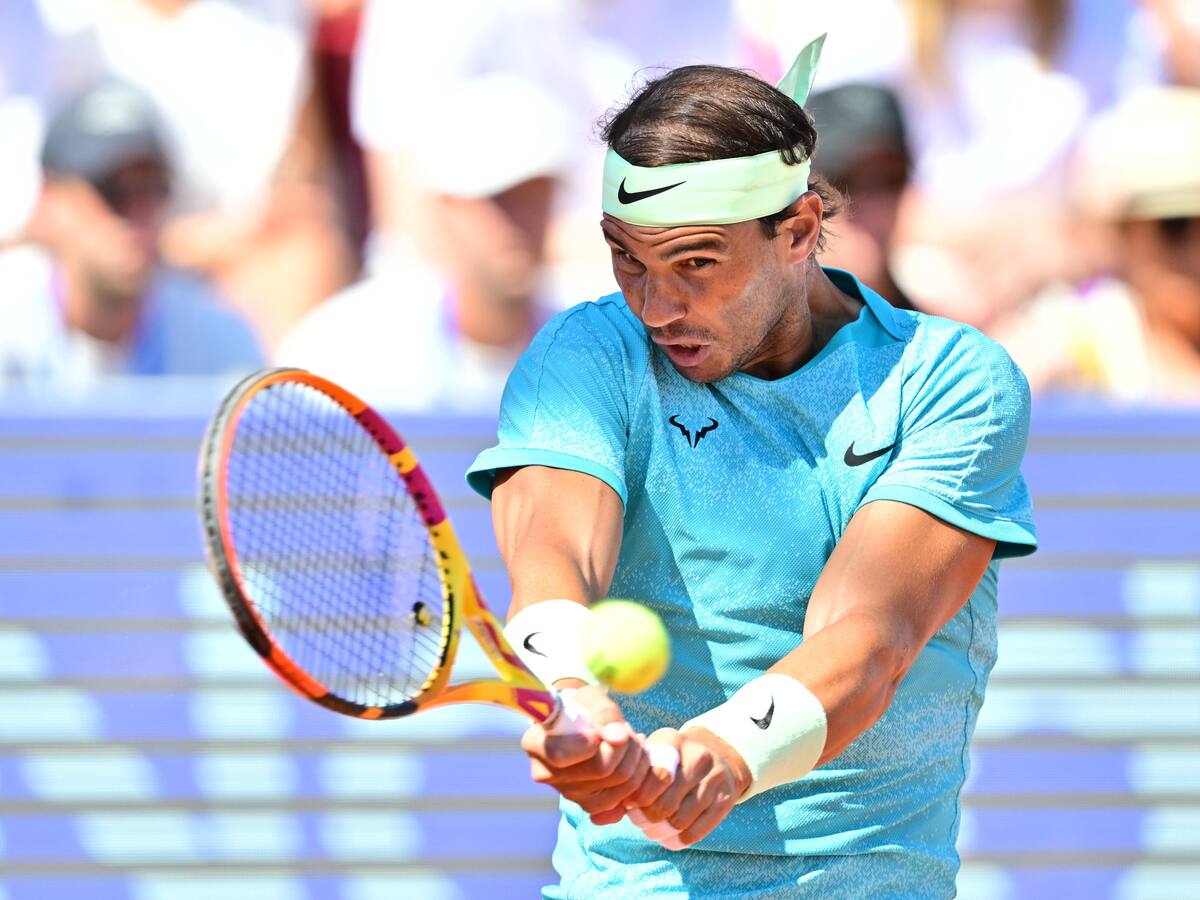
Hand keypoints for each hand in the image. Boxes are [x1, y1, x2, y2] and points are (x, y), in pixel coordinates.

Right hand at [520, 684, 650, 821]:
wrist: (580, 724)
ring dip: (636, 758)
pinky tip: (632, 758)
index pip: (560, 754)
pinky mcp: (590, 806)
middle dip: (625, 745)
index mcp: (535, 744)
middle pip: (601, 768)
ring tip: (631, 739)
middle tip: (626, 729)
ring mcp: (568, 793)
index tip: (599, 730)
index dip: (588, 743)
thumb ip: (604, 712)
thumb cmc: (581, 706)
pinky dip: (638, 775)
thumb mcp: (589, 697)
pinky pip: (626, 797)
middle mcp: (547, 774)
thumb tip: (618, 737)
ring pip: (619, 783)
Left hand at [626, 726, 750, 846]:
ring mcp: (716, 779)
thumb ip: (635, 772)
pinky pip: (697, 831)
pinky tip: (670, 837)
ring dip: (661, 832)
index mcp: (675, 742)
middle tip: (640, 821)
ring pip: (679, 821)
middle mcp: (699, 757)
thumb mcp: (656, 751)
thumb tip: (610, 806)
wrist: (718, 755)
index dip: (638, 798)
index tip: (631, 803)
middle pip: (665, 804)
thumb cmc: (674, 759)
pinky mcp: (726, 799)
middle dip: (647, 819)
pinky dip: (679, 840)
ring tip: (653, 830)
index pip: (655, 777)